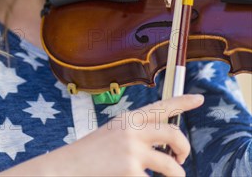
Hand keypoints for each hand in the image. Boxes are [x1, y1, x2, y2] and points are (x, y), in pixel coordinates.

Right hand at [65, 93, 203, 176]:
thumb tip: (165, 145)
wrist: (67, 167)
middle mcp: (132, 130)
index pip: (161, 106)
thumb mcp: (114, 134)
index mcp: (128, 119)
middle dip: (184, 148)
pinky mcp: (131, 172)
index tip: (199, 98)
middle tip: (181, 158)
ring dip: (176, 175)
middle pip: (174, 134)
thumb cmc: (91, 155)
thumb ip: (137, 134)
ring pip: (172, 166)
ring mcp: (132, 151)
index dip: (183, 101)